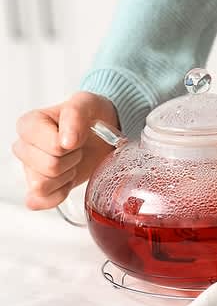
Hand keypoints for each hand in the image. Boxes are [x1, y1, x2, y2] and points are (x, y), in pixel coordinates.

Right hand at [12, 92, 119, 209]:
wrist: (103, 132)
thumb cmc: (91, 116)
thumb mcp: (87, 103)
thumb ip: (75, 114)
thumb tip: (66, 140)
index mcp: (29, 124)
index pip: (51, 146)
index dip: (70, 145)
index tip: (77, 137)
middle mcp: (24, 147)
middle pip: (48, 166)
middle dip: (72, 159)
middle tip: (78, 149)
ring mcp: (29, 169)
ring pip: (42, 185)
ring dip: (67, 175)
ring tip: (74, 161)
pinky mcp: (38, 189)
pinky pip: (41, 202)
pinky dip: (60, 194)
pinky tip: (69, 178)